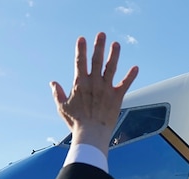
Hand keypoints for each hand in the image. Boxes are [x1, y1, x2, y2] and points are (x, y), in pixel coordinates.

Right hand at [51, 33, 139, 154]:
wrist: (91, 134)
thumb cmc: (76, 123)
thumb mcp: (62, 107)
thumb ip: (58, 94)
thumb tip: (52, 83)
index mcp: (80, 84)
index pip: (80, 62)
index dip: (81, 49)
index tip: (82, 39)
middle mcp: (94, 83)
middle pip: (97, 60)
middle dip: (99, 46)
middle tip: (102, 34)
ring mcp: (106, 89)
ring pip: (111, 67)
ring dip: (114, 55)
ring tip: (116, 44)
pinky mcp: (116, 97)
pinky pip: (125, 84)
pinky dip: (131, 76)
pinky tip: (136, 68)